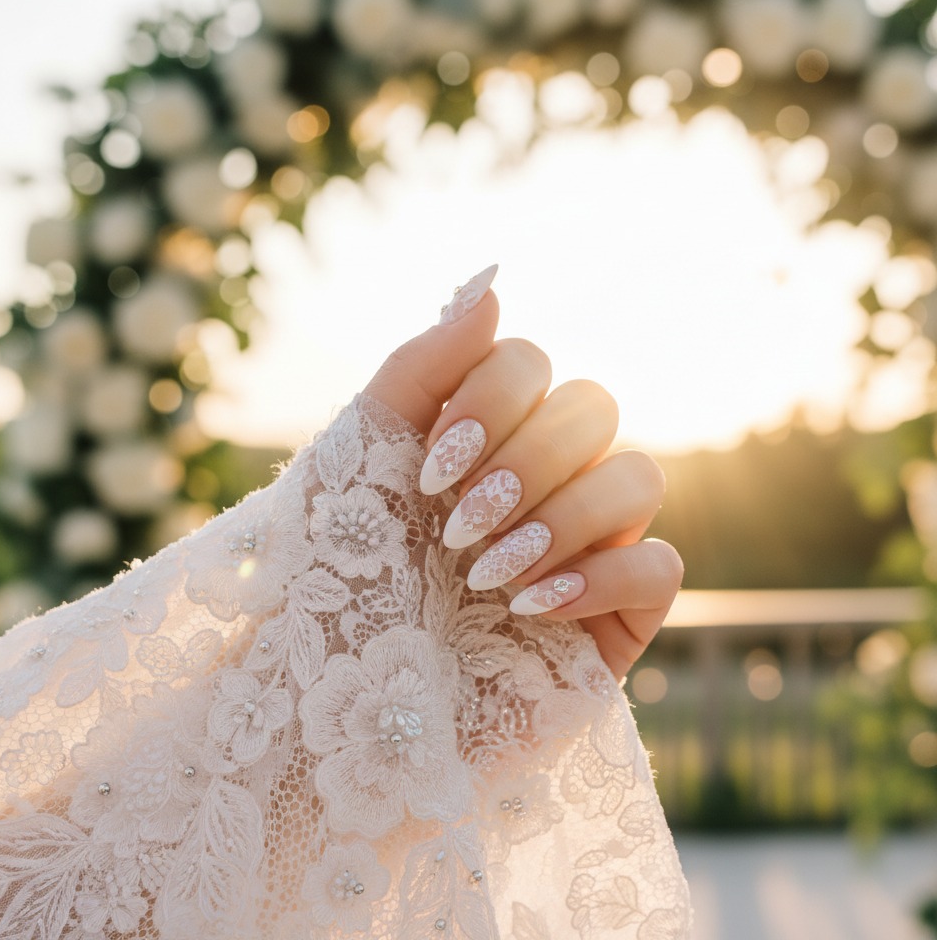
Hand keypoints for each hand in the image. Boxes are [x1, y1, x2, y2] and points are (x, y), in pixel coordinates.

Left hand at [365, 266, 681, 680]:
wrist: (329, 711)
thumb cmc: (333, 580)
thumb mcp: (359, 455)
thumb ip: (422, 362)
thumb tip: (494, 280)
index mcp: (482, 435)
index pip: (534, 363)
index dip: (494, 399)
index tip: (432, 469)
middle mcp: (540, 480)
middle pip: (594, 407)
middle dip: (526, 461)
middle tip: (459, 525)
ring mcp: (582, 549)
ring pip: (640, 475)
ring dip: (560, 517)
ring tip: (484, 575)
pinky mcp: (611, 622)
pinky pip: (662, 567)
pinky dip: (599, 576)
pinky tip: (527, 610)